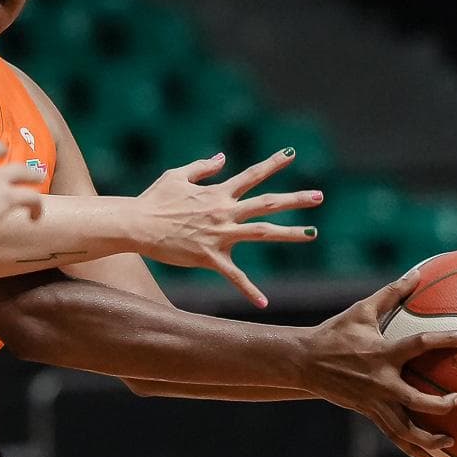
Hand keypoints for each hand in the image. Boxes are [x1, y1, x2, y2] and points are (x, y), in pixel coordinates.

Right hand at [135, 148, 320, 307]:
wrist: (137, 224)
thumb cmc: (154, 199)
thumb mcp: (177, 174)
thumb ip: (203, 166)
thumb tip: (223, 157)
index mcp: (217, 193)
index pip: (251, 175)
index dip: (272, 163)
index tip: (292, 153)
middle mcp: (224, 212)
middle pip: (267, 202)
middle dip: (295, 198)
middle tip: (319, 195)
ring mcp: (220, 235)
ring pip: (262, 232)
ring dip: (289, 233)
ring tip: (312, 233)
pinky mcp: (209, 257)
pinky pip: (234, 276)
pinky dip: (249, 289)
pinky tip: (264, 303)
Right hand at [298, 271, 456, 456]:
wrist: (303, 362)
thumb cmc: (335, 333)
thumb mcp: (362, 310)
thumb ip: (391, 293)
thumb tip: (416, 273)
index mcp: (382, 354)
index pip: (419, 345)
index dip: (446, 340)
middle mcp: (381, 382)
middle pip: (415, 400)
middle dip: (439, 405)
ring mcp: (374, 402)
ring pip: (403, 429)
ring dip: (427, 439)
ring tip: (449, 441)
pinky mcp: (368, 413)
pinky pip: (394, 435)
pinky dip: (412, 447)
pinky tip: (431, 454)